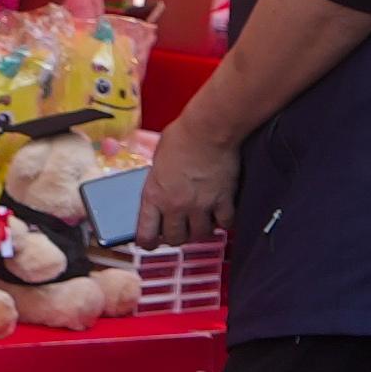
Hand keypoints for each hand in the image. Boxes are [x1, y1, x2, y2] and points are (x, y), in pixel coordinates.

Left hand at [138, 130, 237, 249]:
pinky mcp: (223, 200)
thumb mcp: (156, 159)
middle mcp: (175, 205)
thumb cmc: (181, 136)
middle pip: (176, 238)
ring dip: (200, 232)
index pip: (146, 234)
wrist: (208, 129)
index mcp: (154, 195)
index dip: (148, 243)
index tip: (151, 243)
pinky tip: (220, 215)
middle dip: (177, 237)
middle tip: (180, 230)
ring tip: (201, 223)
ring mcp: (200, 204)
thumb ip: (157, 180)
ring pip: (200, 235)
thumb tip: (158, 187)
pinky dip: (223, 222)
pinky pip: (224, 223)